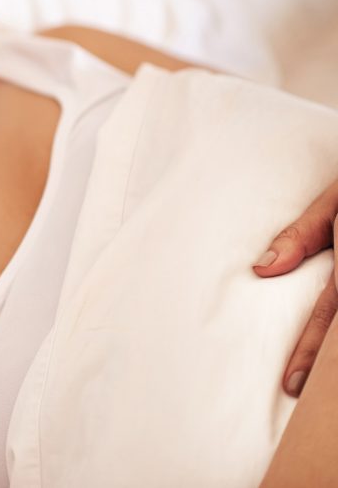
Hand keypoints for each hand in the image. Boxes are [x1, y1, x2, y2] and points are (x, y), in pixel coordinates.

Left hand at [253, 180, 337, 396]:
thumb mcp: (337, 201)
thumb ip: (303, 234)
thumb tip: (263, 268)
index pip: (331, 315)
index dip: (311, 352)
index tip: (291, 384)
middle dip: (326, 366)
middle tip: (300, 393)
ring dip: (335, 353)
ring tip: (319, 384)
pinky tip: (329, 358)